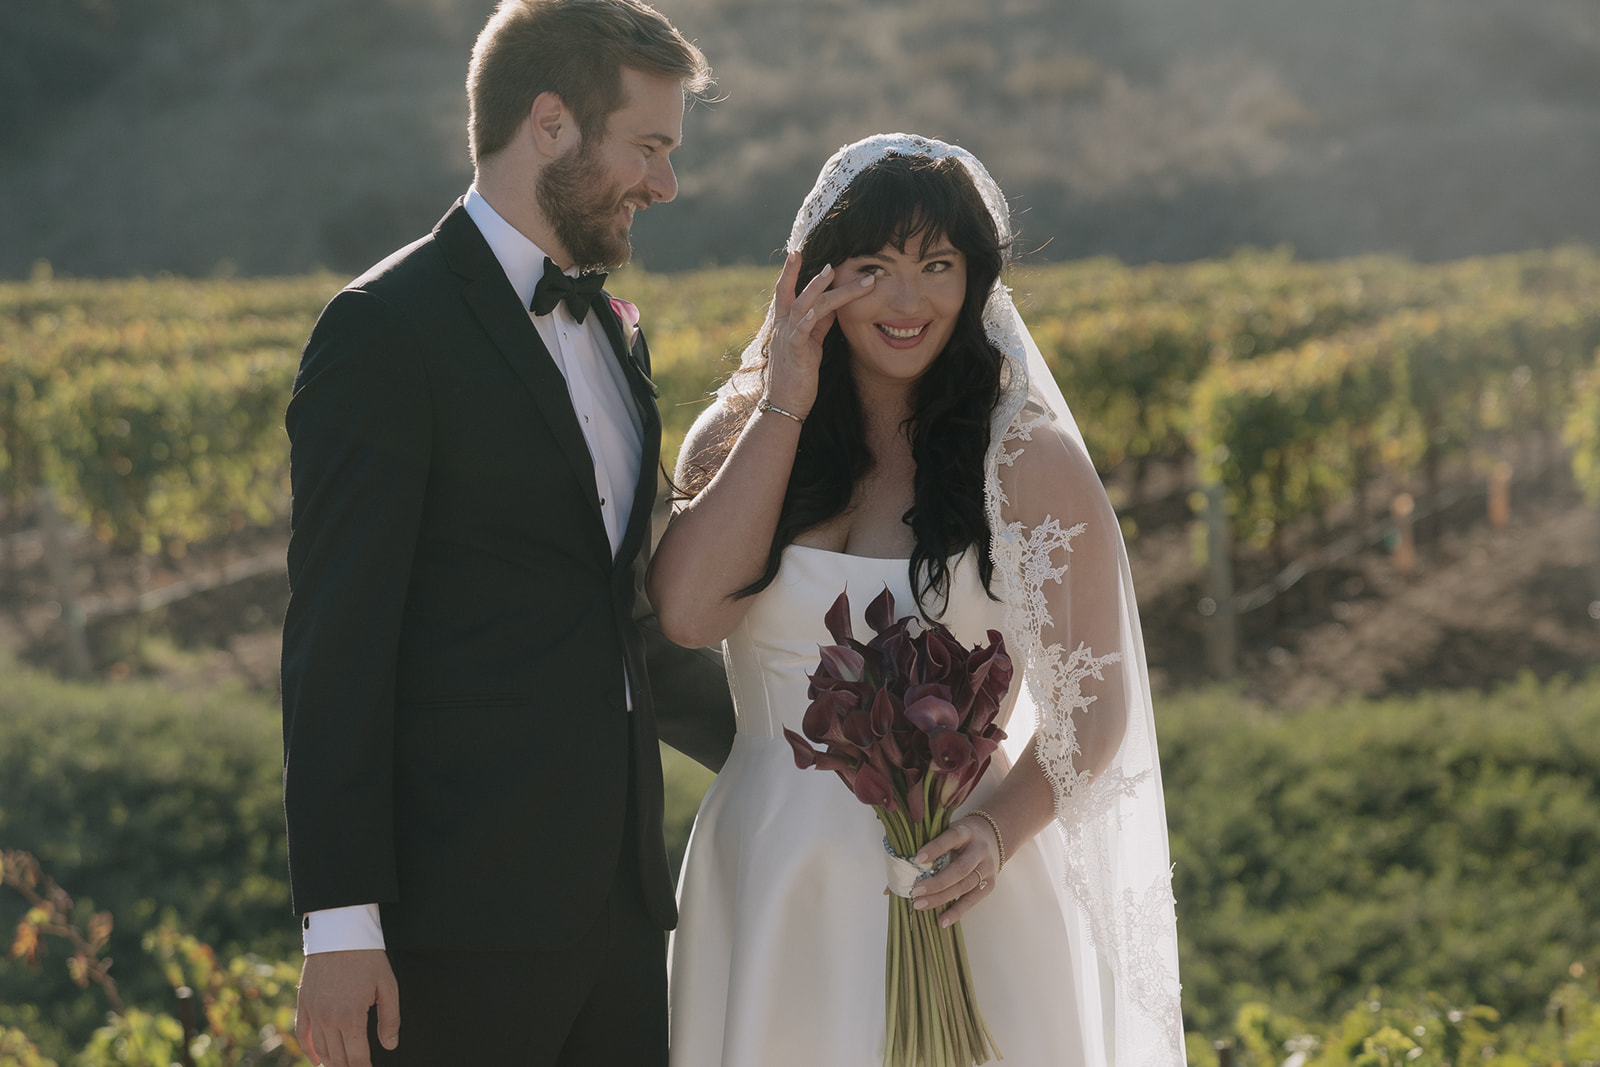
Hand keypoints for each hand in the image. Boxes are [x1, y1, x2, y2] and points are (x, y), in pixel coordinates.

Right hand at [296, 949, 399, 1066]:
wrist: (340, 933)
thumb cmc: (367, 958)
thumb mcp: (388, 986)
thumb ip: (390, 1019)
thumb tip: (390, 1045)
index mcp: (351, 1017)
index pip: (357, 1058)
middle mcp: (329, 1019)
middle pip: (338, 1058)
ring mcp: (314, 1012)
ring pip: (321, 1050)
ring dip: (332, 1062)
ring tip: (343, 1065)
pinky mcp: (304, 1003)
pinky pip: (302, 1035)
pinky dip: (308, 1051)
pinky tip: (318, 1060)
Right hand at [763, 251, 875, 417]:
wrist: (784, 405)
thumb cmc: (798, 376)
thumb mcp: (810, 344)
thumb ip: (818, 324)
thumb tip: (830, 306)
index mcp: (785, 324)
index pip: (787, 292)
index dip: (791, 272)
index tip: (797, 251)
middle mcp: (782, 328)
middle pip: (790, 293)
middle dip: (798, 271)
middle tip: (813, 253)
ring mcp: (787, 340)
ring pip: (801, 306)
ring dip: (816, 288)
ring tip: (829, 271)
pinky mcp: (795, 355)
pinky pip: (800, 334)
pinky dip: (808, 320)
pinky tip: (816, 310)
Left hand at [907, 815, 1002, 927]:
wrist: (993, 836)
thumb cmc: (960, 836)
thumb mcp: (945, 832)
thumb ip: (925, 848)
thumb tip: (895, 875)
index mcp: (966, 832)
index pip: (951, 838)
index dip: (934, 848)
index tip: (916, 859)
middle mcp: (979, 850)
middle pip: (959, 869)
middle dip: (936, 882)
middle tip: (914, 891)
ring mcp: (987, 868)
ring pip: (964, 886)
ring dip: (941, 898)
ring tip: (920, 905)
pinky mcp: (989, 885)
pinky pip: (971, 901)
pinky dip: (956, 912)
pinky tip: (942, 921)